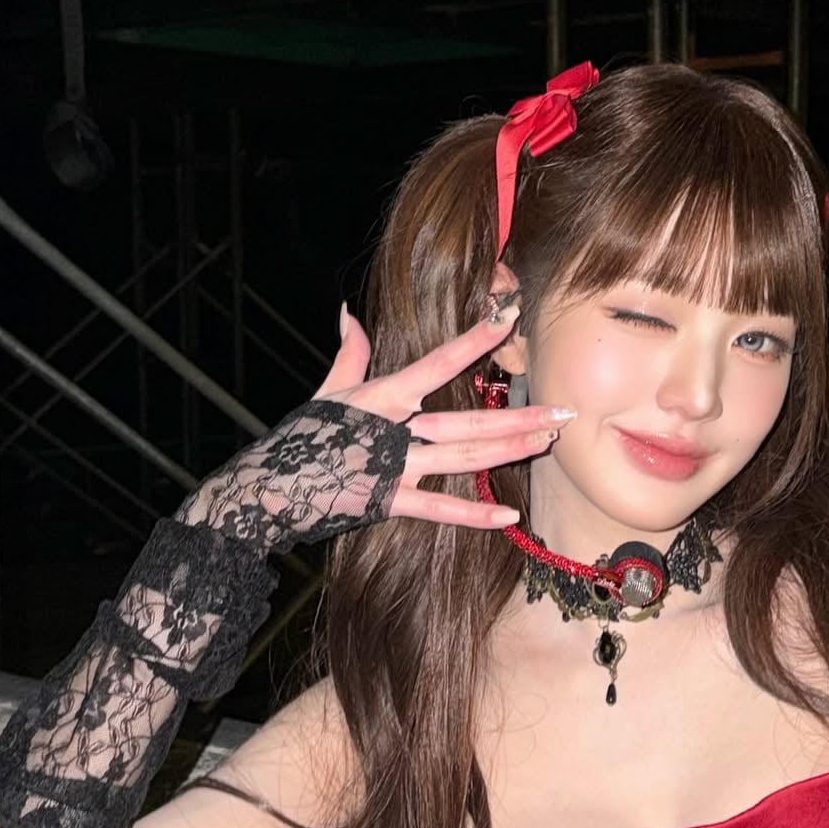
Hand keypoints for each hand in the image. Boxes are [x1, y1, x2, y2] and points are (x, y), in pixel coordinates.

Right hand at [176, 302, 571, 551]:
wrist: (264, 489)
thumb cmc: (299, 438)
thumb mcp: (326, 393)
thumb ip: (349, 355)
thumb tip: (349, 313)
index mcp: (382, 397)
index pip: (436, 363)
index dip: (472, 341)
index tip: (506, 321)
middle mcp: (395, 430)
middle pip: (468, 421)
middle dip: (519, 416)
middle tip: (564, 412)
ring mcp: (393, 468)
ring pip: (463, 459)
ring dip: (508, 452)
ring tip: (547, 442)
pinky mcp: (387, 502)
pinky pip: (437, 510)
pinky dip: (473, 514)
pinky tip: (509, 514)